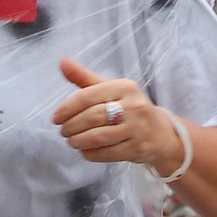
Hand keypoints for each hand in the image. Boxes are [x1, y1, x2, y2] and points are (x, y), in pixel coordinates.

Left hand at [53, 59, 185, 176]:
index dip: (68, 108)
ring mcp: (137, 129)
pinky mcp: (137, 149)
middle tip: (63, 131)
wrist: (160, 133)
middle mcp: (134, 106)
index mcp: (125, 87)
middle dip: (71, 126)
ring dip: (78, 141)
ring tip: (71, 140)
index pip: (88, 95)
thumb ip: (85, 78)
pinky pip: (106, 153)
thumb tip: (62, 62)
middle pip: (92, 117)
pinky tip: (85, 150)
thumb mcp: (111, 89)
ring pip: (98, 137)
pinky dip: (90, 153)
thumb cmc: (130, 108)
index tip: (56, 117)